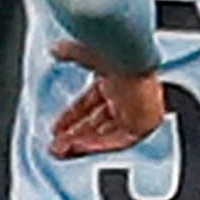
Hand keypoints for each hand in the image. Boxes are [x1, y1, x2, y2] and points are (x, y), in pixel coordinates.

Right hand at [46, 43, 167, 156]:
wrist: (134, 56)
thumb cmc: (117, 50)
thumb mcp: (87, 51)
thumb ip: (70, 52)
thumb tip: (56, 48)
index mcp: (118, 78)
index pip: (93, 103)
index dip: (73, 116)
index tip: (58, 127)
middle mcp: (128, 96)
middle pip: (99, 122)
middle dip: (75, 135)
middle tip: (56, 146)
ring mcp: (136, 111)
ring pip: (106, 134)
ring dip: (83, 144)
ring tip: (60, 151)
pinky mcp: (144, 125)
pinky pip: (118, 141)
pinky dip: (97, 145)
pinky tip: (78, 147)